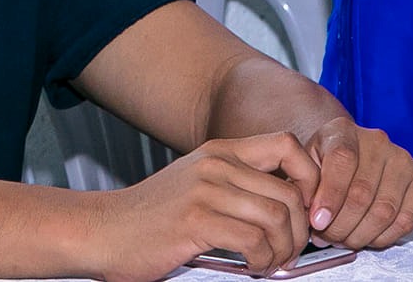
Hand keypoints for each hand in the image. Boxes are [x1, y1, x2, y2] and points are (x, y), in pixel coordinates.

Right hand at [89, 132, 318, 280]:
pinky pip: (254, 240)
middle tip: (292, 251)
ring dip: (284, 249)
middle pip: (290, 192)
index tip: (309, 209)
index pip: (288, 145)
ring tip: (272, 264)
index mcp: (222, 151)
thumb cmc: (150, 217)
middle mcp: (218, 164)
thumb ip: (236, 184)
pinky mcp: (196, 220)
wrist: (102, 231)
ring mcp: (207, 190)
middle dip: (301, 229)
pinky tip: (254, 267)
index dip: (311, 177)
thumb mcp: (198, 183)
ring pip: (277, 217)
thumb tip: (288, 206)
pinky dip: (263, 260)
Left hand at [304, 116, 412, 249]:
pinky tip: (369, 236)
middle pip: (362, 192)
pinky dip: (386, 236)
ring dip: (361, 235)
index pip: (342, 161)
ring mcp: (402, 158)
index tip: (318, 222)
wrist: (347, 159)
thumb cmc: (323, 166)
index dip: (330, 197)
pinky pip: (407, 217)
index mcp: (343, 132)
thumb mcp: (303, 168)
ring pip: (385, 210)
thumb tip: (312, 215)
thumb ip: (303, 186)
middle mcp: (377, 141)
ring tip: (345, 239)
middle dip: (341, 226)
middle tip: (327, 238)